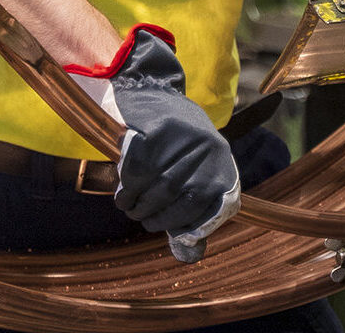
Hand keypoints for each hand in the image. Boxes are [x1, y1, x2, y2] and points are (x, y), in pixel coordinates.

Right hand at [68, 25, 239, 261]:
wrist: (149, 87)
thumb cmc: (171, 139)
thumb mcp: (190, 169)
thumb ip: (190, 210)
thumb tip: (189, 257)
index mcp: (221, 160)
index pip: (211, 207)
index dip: (190, 226)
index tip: (172, 231)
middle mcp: (208, 148)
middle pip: (180, 198)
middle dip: (156, 216)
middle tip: (142, 218)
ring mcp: (184, 137)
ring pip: (158, 187)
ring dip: (138, 205)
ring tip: (129, 206)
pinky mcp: (157, 129)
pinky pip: (138, 171)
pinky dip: (126, 187)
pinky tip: (122, 191)